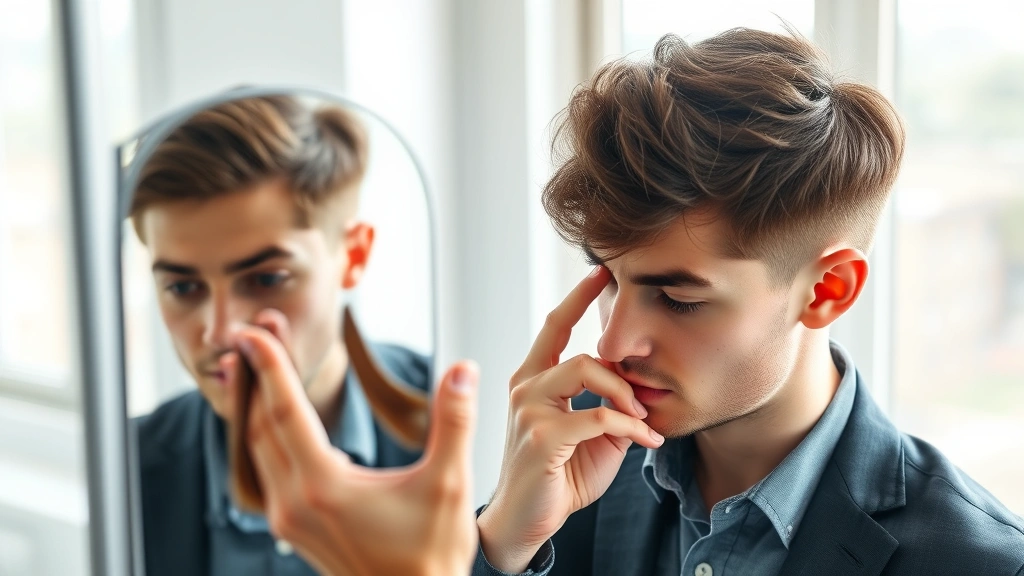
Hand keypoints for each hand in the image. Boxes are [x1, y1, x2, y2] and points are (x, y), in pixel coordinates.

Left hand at [227, 313, 478, 575]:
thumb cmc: (431, 556)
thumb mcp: (449, 485)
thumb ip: (454, 422)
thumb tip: (463, 370)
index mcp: (324, 487)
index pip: (285, 411)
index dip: (270, 365)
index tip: (255, 330)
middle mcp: (294, 502)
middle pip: (261, 423)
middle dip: (260, 372)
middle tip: (259, 329)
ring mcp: (288, 518)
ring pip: (258, 447)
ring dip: (258, 401)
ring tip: (263, 362)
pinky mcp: (293, 526)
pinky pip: (266, 468)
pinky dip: (265, 433)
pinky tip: (277, 417)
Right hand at [476, 267, 664, 571]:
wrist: (528, 522)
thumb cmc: (558, 477)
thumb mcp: (592, 435)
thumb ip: (609, 403)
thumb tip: (640, 384)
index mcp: (533, 380)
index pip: (556, 326)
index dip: (579, 297)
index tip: (602, 271)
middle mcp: (525, 387)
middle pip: (583, 353)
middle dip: (624, 371)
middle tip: (646, 398)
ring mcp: (529, 410)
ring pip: (589, 372)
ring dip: (627, 396)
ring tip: (644, 419)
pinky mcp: (542, 437)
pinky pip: (599, 417)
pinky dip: (631, 427)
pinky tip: (647, 440)